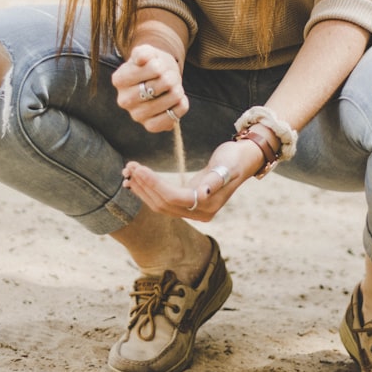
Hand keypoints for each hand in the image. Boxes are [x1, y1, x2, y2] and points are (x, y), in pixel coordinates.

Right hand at [111, 44, 187, 132]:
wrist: (159, 79)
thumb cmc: (152, 64)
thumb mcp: (147, 52)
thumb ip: (143, 52)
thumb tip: (142, 58)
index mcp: (119, 79)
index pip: (152, 69)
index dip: (161, 65)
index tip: (159, 65)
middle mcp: (124, 100)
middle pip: (157, 87)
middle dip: (170, 79)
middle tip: (171, 77)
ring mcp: (136, 115)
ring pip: (165, 103)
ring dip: (177, 92)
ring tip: (176, 88)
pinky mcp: (149, 126)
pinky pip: (169, 119)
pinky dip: (180, 108)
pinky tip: (179, 101)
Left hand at [122, 138, 264, 221]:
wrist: (243, 159)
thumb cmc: (236, 158)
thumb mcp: (228, 165)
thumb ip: (216, 180)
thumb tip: (203, 194)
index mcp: (209, 205)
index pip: (175, 199)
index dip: (155, 185)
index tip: (140, 169)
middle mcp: (200, 213)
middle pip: (164, 204)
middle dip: (144, 186)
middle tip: (129, 166)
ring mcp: (193, 211)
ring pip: (160, 205)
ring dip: (142, 188)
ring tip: (129, 171)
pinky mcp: (187, 203)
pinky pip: (163, 201)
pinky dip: (148, 190)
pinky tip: (136, 180)